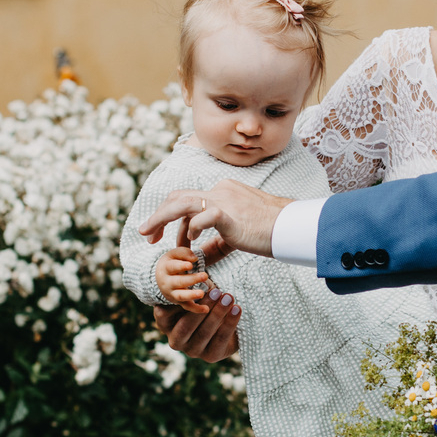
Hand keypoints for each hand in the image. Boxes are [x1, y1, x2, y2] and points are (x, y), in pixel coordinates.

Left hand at [139, 181, 286, 256]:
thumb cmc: (271, 229)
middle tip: (146, 234)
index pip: (189, 200)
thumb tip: (205, 246)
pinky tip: (190, 241)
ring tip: (148, 234)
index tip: (169, 237)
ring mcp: (223, 200)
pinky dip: (191, 229)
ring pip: (182, 203)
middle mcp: (220, 191)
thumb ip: (221, 232)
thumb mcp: (240, 227)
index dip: (173, 218)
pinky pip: (202, 218)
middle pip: (178, 197)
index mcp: (223, 191)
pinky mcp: (228, 213)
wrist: (290, 226)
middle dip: (158, 215)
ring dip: (160, 218)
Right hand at [153, 293, 240, 361]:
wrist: (225, 323)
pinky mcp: (211, 356)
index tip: (192, 286)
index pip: (163, 314)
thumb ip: (189, 293)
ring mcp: (192, 351)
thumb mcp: (194, 297)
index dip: (177, 301)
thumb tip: (196, 283)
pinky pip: (220, 339)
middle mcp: (176, 341)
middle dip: (202, 306)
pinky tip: (237, 309)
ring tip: (228, 297)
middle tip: (216, 290)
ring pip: (204, 332)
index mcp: (166, 325)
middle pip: (185, 325)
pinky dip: (230, 322)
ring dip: (218, 313)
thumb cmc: (203, 303)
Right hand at [155, 246, 213, 312]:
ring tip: (202, 293)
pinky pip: (187, 306)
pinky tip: (206, 309)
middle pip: (178, 282)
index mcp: (165, 268)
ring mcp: (172, 293)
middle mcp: (167, 282)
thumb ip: (184, 253)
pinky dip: (196, 309)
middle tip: (205, 275)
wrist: (161, 277)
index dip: (181, 266)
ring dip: (191, 295)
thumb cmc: (172, 262)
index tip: (190, 265)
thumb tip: (194, 258)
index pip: (172, 267)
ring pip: (180, 296)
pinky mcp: (178, 301)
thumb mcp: (175, 254)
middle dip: (192, 279)